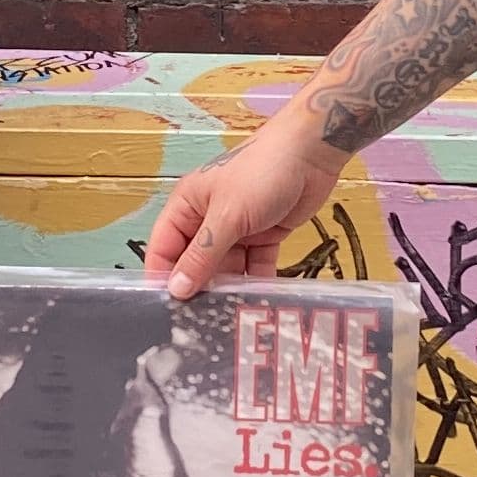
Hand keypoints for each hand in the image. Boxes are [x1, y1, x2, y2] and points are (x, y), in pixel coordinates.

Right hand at [142, 102, 347, 299]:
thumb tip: (176, 289)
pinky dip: (256, 283)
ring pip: (226, 269)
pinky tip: (259, 304)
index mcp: (188, 205)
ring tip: (231, 319)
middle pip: (195, 263)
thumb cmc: (262, 172)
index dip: (163, 277)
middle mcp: (208, 219)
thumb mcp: (227, 215)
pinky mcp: (264, 237)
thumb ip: (202, 255)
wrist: (312, 154)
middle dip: (199, 288)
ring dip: (230, 290)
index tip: (166, 310)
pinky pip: (254, 267)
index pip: (164, 247)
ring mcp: (237, 229)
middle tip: (201, 322)